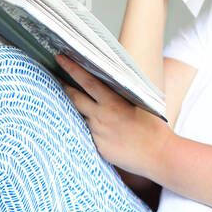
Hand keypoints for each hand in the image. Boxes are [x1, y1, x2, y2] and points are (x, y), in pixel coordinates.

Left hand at [56, 52, 171, 179]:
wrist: (159, 154)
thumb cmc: (153, 127)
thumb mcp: (139, 103)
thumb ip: (120, 95)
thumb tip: (108, 84)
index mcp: (113, 102)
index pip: (87, 81)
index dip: (72, 68)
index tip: (59, 57)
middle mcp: (101, 116)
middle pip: (74, 97)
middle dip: (62, 86)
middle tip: (52, 75)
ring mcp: (97, 132)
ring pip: (79, 116)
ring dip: (72, 108)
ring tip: (63, 100)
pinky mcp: (97, 147)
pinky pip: (87, 134)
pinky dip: (85, 128)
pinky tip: (87, 126)